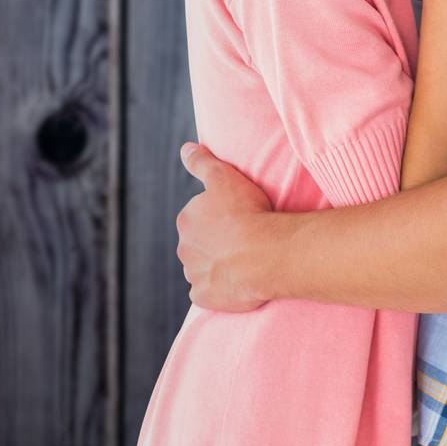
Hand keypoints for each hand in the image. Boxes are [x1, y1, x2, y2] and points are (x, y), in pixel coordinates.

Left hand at [176, 141, 273, 310]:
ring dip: (217, 263)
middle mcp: (184, 248)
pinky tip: (236, 280)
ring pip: (202, 267)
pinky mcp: (204, 297)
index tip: (238, 215)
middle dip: (215, 240)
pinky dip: (218, 287)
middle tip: (242, 236)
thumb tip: (184, 148)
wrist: (262, 254)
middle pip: (199, 242)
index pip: (199, 216)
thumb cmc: (246, 211)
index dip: (219, 215)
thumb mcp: (223, 175)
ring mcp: (194, 275)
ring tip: (243, 257)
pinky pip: (207, 292)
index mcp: (186, 219)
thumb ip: (201, 161)